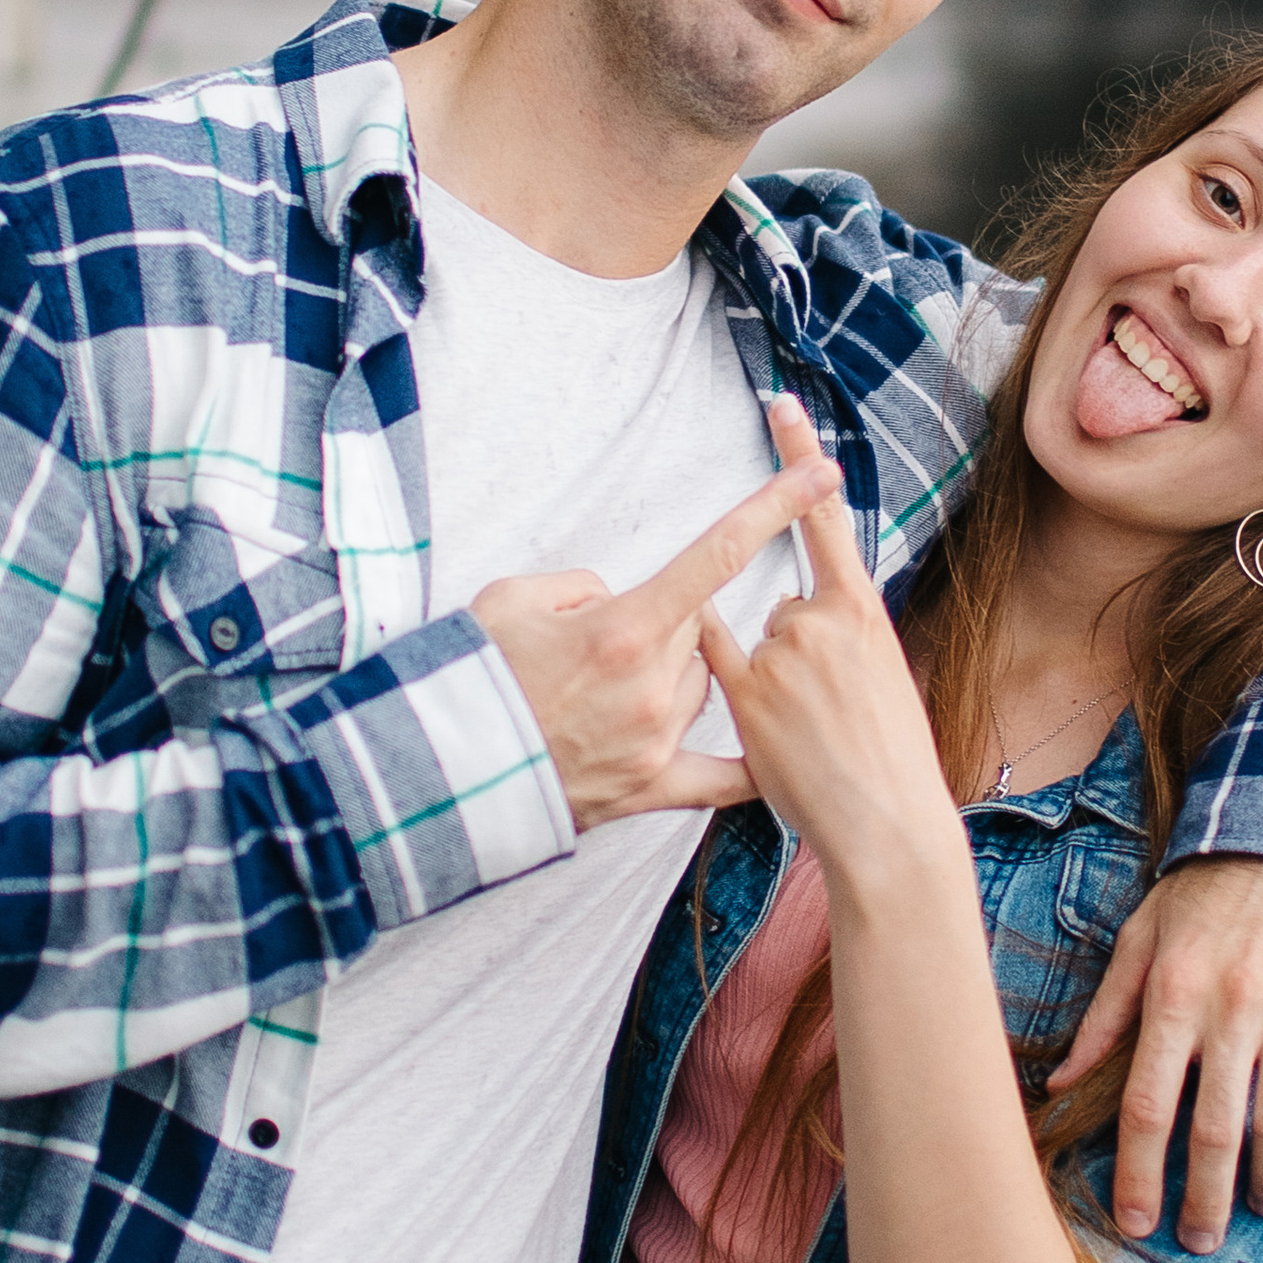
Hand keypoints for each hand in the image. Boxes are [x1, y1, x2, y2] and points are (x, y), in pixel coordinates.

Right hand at [470, 447, 840, 828]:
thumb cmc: (472, 679)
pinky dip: (739, 766)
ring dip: (670, 677)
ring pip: (698, 685)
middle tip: (600, 644)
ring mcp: (657, 740)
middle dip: (663, 621)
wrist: (440, 775)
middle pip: (696, 628)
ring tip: (602, 697)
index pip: (718, 553)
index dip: (775, 507)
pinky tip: (769, 759)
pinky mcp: (651, 789)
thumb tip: (622, 605)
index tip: (822, 473)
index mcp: (625, 627)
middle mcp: (653, 684)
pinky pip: (717, 777)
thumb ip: (585, 588)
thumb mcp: (515, 598)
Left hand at [694, 402, 962, 879]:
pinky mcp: (746, 693)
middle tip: (831, 711)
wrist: (887, 823)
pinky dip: (733, 684)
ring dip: (771, 682)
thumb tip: (789, 619)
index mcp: (864, 612)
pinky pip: (719, 665)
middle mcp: (819, 621)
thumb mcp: (885, 678)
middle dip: (795, 652)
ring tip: (811, 735)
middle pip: (784, 610)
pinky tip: (769, 724)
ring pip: (757, 647)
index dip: (800, 458)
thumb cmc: (891, 760)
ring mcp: (781, 655)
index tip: (780, 405)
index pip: (825, 518)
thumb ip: (842, 638)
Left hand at [1046, 856, 1262, 1249]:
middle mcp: (1235, 1004)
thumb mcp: (1144, 937)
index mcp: (1175, 992)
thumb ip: (1105, 1013)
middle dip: (1205, 1199)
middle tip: (1199, 1239)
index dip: (1140, 1173)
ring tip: (1261, 1206)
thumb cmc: (1209, 894)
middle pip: (1216, 1129)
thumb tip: (1061, 1082)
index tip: (1136, 1222)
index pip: (1149, 1103)